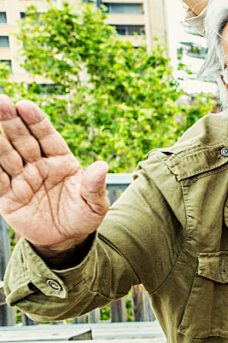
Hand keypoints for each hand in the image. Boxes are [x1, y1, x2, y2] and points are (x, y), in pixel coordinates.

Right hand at [0, 96, 107, 258]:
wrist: (66, 240)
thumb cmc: (83, 217)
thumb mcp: (94, 204)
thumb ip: (94, 186)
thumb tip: (102, 166)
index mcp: (61, 160)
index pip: (47, 136)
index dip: (36, 121)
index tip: (25, 105)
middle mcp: (38, 165)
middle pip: (23, 140)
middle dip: (11, 121)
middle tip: (1, 102)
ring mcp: (21, 179)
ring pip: (6, 155)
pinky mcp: (7, 196)